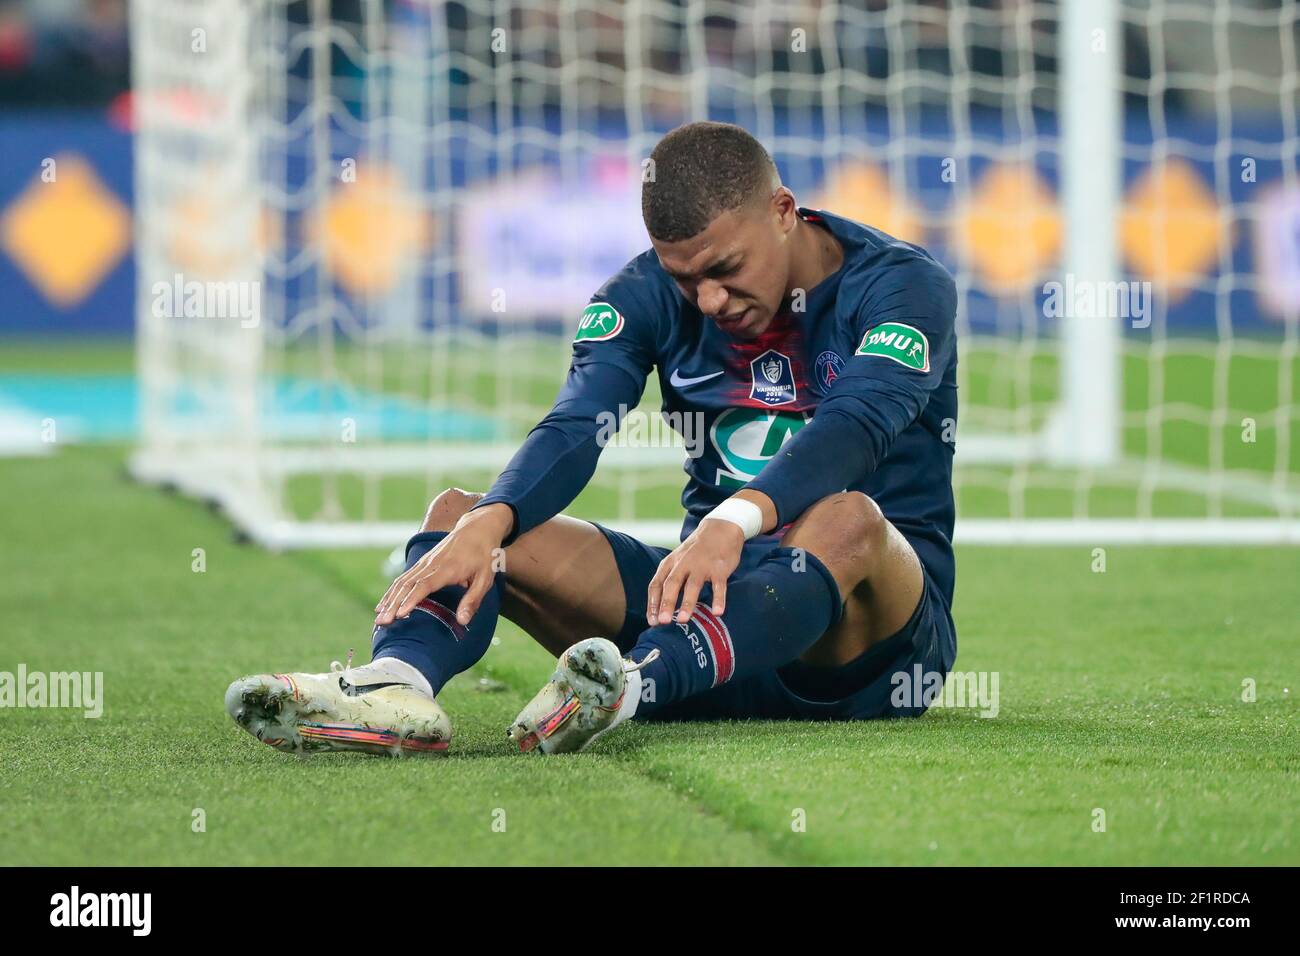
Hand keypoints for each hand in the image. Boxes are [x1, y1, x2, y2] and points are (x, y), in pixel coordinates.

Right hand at [374, 503, 513, 626]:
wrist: (477, 528)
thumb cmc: (483, 555)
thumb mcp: (485, 578)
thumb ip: (473, 599)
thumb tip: (462, 621)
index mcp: (448, 569)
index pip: (424, 585)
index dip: (411, 599)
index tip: (400, 614)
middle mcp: (432, 564)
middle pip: (407, 584)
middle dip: (393, 604)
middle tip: (382, 622)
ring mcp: (425, 562)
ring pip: (402, 580)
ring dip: (389, 598)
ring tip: (378, 617)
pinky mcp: (423, 562)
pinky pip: (404, 577)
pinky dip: (393, 591)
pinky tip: (385, 603)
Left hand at [646, 518, 743, 625]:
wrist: (720, 528)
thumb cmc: (696, 551)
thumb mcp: (678, 560)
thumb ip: (669, 580)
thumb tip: (660, 610)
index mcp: (670, 563)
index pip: (656, 584)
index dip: (653, 603)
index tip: (652, 621)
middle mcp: (683, 563)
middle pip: (672, 584)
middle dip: (666, 603)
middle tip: (664, 621)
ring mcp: (702, 565)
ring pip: (693, 585)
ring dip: (688, 603)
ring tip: (683, 620)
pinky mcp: (719, 568)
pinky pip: (718, 585)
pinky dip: (718, 598)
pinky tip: (717, 612)